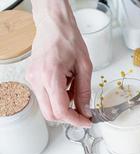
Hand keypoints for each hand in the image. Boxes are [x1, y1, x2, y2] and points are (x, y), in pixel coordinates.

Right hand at [26, 0, 91, 126]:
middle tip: (83, 111)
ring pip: (47, 107)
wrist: (54, 26)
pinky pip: (44, 97)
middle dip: (69, 116)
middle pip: (51, 114)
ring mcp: (32, 79)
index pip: (60, 110)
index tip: (86, 121)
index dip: (75, 120)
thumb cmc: (69, 40)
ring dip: (63, 105)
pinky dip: (58, 97)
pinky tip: (67, 85)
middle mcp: (37, 80)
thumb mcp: (85, 67)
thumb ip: (84, 91)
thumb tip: (85, 110)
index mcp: (51, 75)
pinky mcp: (32, 78)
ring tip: (74, 88)